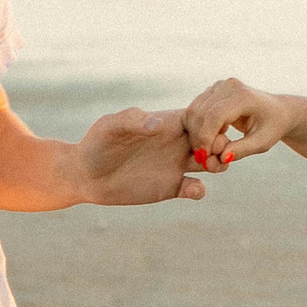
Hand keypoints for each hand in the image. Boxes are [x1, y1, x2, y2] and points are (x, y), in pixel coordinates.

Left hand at [73, 106, 209, 205]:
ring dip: (219, 164)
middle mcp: (175, 142)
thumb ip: (133, 120)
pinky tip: (191, 189)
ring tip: (211, 167)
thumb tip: (158, 123)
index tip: (210, 130)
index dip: (211, 122)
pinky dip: (200, 190)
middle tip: (217, 152)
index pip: (200, 117)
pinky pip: (194, 188)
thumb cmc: (96, 143)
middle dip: (222, 143)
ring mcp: (175, 165)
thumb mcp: (111, 126)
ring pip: (211, 162)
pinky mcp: (169, 187)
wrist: (84, 175)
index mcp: (167, 122)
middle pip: (212, 138)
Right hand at [181, 76, 302, 167]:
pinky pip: (195, 109)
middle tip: (203, 158)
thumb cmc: (272, 127)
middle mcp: (229, 86)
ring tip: (207, 149)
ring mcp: (219, 86)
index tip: (204, 157)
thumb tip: (221, 158)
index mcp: (244, 96)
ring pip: (194, 110)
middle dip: (198, 137)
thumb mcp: (262, 143)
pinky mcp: (213, 90)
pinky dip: (196, 126)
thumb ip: (242, 150)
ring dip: (195, 132)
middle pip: (201, 112)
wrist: (277, 110)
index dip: (205, 137)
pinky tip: (209, 138)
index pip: (215, 115)